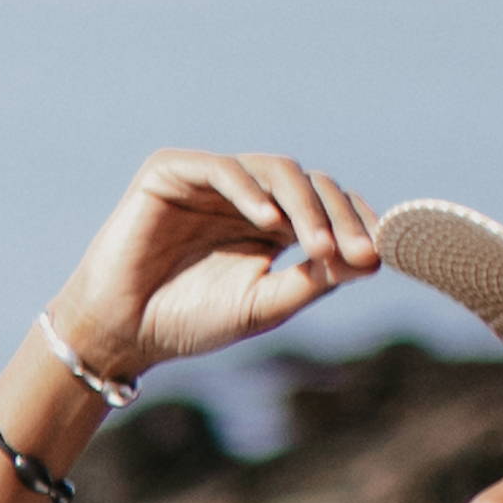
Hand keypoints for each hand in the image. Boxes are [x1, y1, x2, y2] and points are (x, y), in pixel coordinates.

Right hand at [45, 150, 379, 377]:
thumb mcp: (264, 304)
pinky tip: (268, 222)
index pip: (328, 207)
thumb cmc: (189, 322)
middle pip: (311, 184)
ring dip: (304, 205)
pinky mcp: (172, 171)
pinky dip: (248, 190)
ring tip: (317, 245)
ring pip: (276, 170)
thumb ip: (313, 280)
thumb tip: (372, 259)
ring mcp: (210, 180)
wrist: (122, 333)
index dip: (357, 223)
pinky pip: (222, 169)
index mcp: (272, 224)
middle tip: (356, 253)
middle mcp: (246, 195)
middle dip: (338, 218)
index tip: (380, 256)